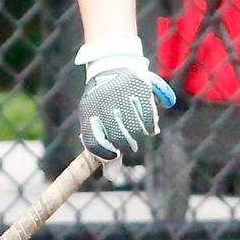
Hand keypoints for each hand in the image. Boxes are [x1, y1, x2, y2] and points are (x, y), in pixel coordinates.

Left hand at [76, 36, 176, 164]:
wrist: (111, 62)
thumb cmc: (102, 99)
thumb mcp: (95, 119)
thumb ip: (102, 148)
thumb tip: (112, 177)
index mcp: (89, 112)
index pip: (96, 144)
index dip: (106, 155)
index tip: (112, 155)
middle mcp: (104, 104)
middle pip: (119, 140)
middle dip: (126, 146)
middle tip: (129, 144)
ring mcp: (123, 97)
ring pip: (136, 131)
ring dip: (139, 135)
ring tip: (137, 129)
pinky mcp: (140, 89)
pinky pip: (149, 118)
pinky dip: (150, 126)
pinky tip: (148, 125)